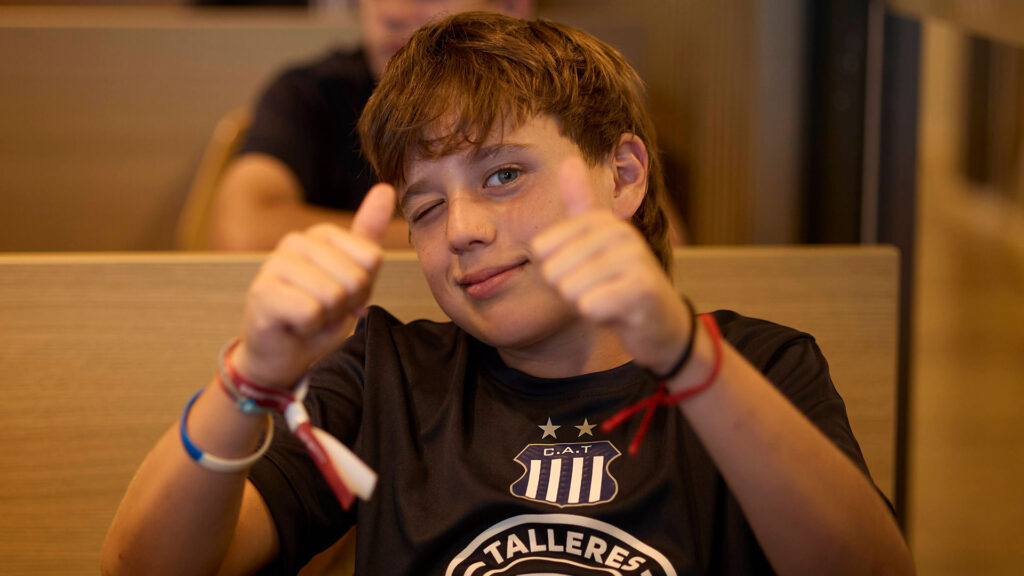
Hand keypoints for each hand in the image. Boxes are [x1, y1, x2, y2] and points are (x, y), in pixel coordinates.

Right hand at [231, 183, 396, 386]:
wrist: (285, 354)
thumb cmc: (322, 314)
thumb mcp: (355, 276)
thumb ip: (368, 235)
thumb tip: (386, 188)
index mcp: (321, 234)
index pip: (371, 258)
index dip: (364, 288)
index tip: (345, 297)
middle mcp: (295, 241)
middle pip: (355, 277)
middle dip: (347, 305)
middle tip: (326, 311)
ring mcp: (274, 264)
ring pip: (333, 295)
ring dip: (328, 318)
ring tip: (311, 318)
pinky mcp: (262, 292)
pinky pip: (311, 311)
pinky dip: (310, 328)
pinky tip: (295, 325)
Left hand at [531, 158, 691, 373]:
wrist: (659, 323)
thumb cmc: (617, 283)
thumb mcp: (593, 243)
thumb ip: (580, 206)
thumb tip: (569, 159)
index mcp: (603, 221)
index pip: (543, 248)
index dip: (553, 270)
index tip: (580, 273)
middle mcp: (621, 233)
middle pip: (554, 270)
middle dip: (568, 290)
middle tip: (596, 290)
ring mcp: (636, 259)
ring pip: (571, 289)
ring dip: (584, 304)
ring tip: (607, 300)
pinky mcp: (643, 289)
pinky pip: (590, 305)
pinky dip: (597, 315)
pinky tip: (616, 314)